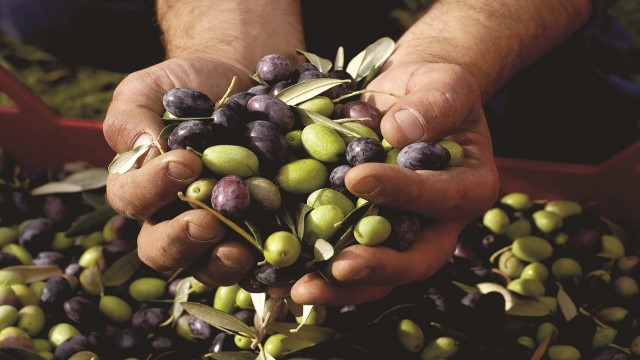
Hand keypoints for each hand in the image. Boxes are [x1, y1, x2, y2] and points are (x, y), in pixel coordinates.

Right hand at [103, 55, 256, 285]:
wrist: (240, 82)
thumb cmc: (187, 86)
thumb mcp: (149, 88)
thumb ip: (131, 116)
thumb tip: (143, 152)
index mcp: (139, 186)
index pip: (130, 199)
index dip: (152, 188)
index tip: (186, 162)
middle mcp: (170, 216)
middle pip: (159, 249)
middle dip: (180, 241)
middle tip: (207, 223)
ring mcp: (214, 230)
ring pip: (204, 266)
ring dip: (220, 263)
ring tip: (241, 249)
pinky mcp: (253, 232)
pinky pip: (254, 261)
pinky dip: (264, 264)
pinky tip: (277, 254)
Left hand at [290, 62, 499, 305]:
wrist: (410, 98)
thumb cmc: (435, 88)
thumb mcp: (445, 84)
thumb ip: (434, 104)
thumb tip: (398, 132)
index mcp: (468, 189)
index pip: (438, 198)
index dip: (401, 193)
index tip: (357, 178)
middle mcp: (438, 224)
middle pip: (414, 261)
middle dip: (375, 268)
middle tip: (338, 268)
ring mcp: (401, 235)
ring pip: (378, 276)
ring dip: (339, 286)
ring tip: (299, 289)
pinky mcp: (367, 234)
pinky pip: (345, 259)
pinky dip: (316, 269)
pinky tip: (281, 276)